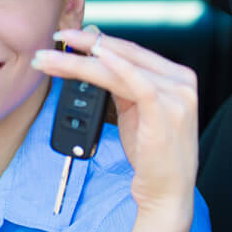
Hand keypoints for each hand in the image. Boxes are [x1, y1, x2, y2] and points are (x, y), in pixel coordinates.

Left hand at [33, 28, 197, 215]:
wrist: (166, 192)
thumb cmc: (151, 153)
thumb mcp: (134, 110)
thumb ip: (120, 83)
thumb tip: (95, 56)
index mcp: (174, 76)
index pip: (129, 50)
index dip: (95, 41)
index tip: (65, 38)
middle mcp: (180, 80)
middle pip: (122, 54)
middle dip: (82, 46)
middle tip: (52, 40)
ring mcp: (176, 95)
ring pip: (119, 67)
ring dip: (80, 61)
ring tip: (50, 59)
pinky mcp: (166, 111)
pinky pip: (139, 83)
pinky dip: (117, 66)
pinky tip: (95, 57)